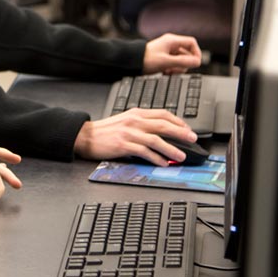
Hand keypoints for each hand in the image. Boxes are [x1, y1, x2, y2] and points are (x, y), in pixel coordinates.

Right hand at [73, 109, 197, 165]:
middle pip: (164, 125)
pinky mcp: (123, 145)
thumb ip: (141, 124)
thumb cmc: (105, 131)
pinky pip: (145, 152)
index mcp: (136, 113)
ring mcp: (129, 133)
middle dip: (181, 133)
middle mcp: (134, 121)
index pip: (163, 114)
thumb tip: (160, 133)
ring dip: (172, 149)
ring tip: (181, 156)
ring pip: (157, 140)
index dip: (178, 122)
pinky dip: (156, 158)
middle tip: (192, 140)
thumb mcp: (125, 121)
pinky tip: (163, 163)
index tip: (187, 129)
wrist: (85, 136)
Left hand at [143, 33, 201, 74]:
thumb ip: (183, 62)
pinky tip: (165, 72)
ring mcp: (167, 51)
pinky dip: (171, 69)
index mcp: (172, 41)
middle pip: (187, 54)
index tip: (195, 63)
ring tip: (168, 72)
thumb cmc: (145, 59)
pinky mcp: (163, 58)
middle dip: (184, 64)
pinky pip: (173, 63)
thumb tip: (197, 62)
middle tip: (176, 70)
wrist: (131, 62)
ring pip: (180, 60)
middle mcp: (170, 44)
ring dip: (177, 68)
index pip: (192, 43)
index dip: (196, 53)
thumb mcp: (166, 62)